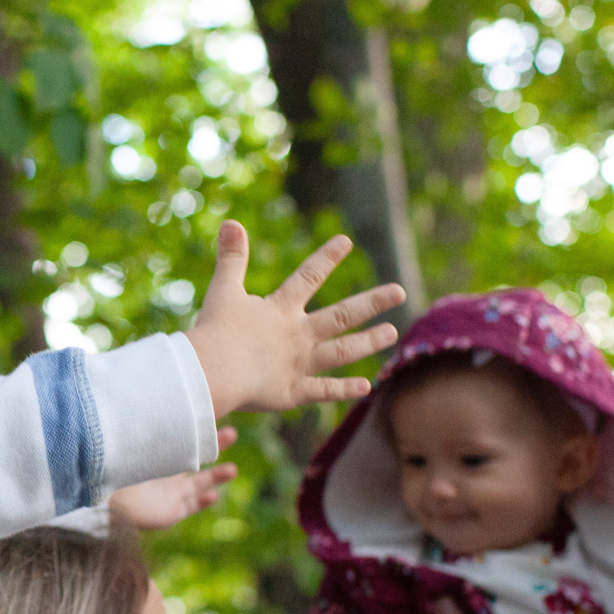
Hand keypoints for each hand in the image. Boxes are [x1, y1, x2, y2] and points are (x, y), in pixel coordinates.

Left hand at [109, 427, 238, 530]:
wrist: (106, 500)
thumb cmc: (116, 469)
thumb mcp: (135, 446)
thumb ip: (147, 427)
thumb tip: (158, 395)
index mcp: (158, 456)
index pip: (184, 440)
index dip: (200, 431)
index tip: (213, 415)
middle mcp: (167, 474)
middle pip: (198, 459)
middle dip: (216, 446)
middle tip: (232, 432)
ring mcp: (170, 494)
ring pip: (200, 484)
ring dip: (216, 476)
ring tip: (232, 469)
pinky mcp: (170, 513)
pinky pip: (191, 507)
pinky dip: (202, 502)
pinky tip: (212, 496)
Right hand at [184, 223, 404, 417]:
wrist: (213, 372)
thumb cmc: (215, 331)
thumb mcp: (223, 290)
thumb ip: (231, 258)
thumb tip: (231, 221)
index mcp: (280, 309)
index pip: (308, 276)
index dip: (326, 257)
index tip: (347, 240)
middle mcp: (297, 334)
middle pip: (341, 314)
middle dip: (372, 302)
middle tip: (399, 291)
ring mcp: (298, 364)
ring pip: (342, 351)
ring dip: (368, 342)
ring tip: (393, 333)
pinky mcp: (292, 392)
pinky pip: (324, 391)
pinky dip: (344, 390)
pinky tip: (367, 386)